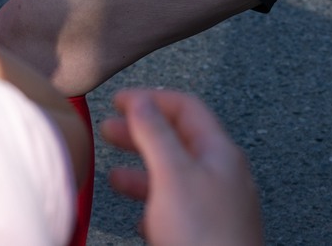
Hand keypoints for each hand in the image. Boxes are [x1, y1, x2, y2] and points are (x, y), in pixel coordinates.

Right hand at [101, 88, 264, 245]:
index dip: (151, 99)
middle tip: (109, 131)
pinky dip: (154, 205)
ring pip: (175, 178)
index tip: (118, 100)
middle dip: (141, 133)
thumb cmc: (205, 236)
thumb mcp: (172, 174)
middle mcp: (222, 176)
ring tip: (114, 175)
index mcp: (219, 153)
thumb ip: (155, 134)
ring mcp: (217, 207)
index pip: (186, 107)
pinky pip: (178, 211)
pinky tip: (141, 219)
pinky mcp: (208, 236)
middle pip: (178, 141)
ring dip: (142, 172)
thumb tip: (141, 101)